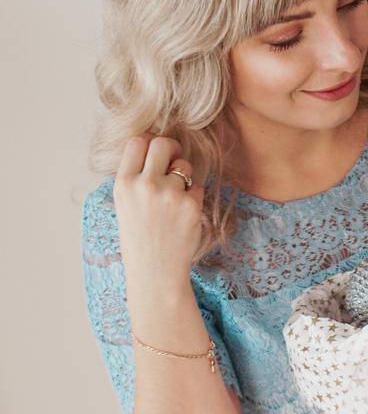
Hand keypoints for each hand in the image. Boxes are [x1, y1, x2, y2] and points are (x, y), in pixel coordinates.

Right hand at [113, 133, 205, 302]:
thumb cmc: (139, 238)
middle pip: (163, 143)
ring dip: (184, 176)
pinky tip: (183, 216)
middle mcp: (145, 185)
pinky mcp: (191, 206)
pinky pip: (197, 187)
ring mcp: (170, 194)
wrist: (155, 272)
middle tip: (174, 159)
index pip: (138, 141)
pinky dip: (193, 197)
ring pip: (184, 165)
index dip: (149, 143)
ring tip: (175, 199)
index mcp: (124, 183)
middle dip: (171, 148)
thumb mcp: (125, 204)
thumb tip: (153, 145)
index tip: (155, 152)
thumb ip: (136, 176)